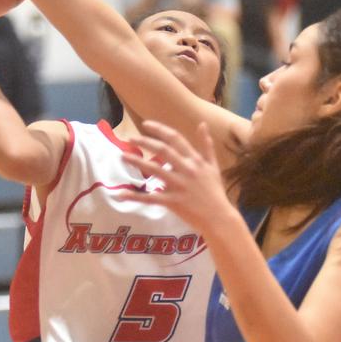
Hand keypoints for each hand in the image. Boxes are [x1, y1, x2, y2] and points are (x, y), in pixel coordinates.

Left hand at [116, 121, 230, 232]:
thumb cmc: (215, 191)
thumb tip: (202, 124)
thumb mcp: (213, 165)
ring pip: (155, 170)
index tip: (146, 125)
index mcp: (195, 160)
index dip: (160, 130)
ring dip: (137, 162)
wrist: (219, 217)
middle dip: (145, 142)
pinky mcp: (173, 201)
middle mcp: (186, 169)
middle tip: (130, 139)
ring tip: (123, 156)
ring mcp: (179, 185)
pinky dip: (136, 196)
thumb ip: (206, 145)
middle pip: (163, 150)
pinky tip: (121, 194)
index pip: (176, 138)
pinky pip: (151, 198)